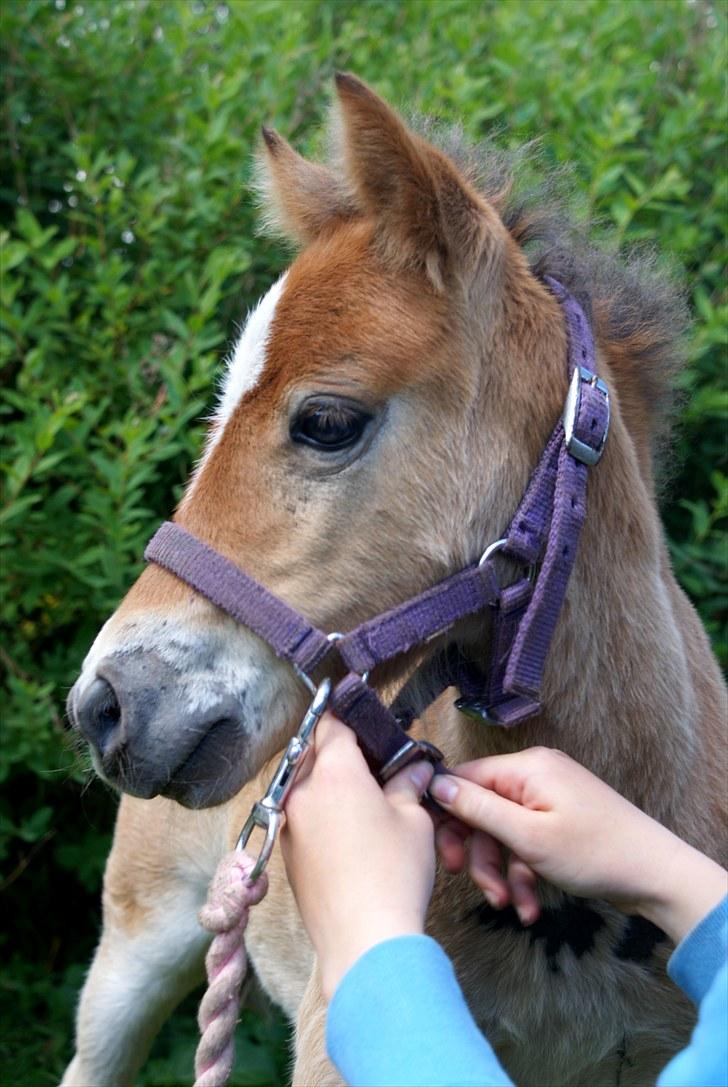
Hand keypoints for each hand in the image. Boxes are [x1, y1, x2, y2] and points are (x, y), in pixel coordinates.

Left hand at [281, 713, 435, 998]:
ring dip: (327, 784)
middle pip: (314, 753)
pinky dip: (320, 813)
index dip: (348, 718)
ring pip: (305, 786)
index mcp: (335, 773)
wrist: (363, 941)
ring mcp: (290, 824)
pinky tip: (348, 832)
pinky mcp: (287, 854)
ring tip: (363, 799)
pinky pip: (301, 817)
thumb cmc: (394, 876)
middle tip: (372, 761)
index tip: (361, 718)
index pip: (332, 725)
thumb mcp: (414, 821)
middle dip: (339, 751)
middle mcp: (303, 792)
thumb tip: (415, 770)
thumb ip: (409, 786)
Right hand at [430, 746, 726, 942]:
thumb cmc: (595, 852)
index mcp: (526, 768)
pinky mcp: (559, 823)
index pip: (465, 778)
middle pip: (482, 810)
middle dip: (478, 852)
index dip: (446, 812)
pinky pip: (526, 842)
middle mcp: (535, 776)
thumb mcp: (528, 836)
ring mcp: (549, 799)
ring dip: (501, 871)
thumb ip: (478, 809)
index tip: (437, 850)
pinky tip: (529, 906)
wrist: (656, 876)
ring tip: (510, 905)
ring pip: (503, 832)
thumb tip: (436, 784)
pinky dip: (523, 873)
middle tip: (473, 884)